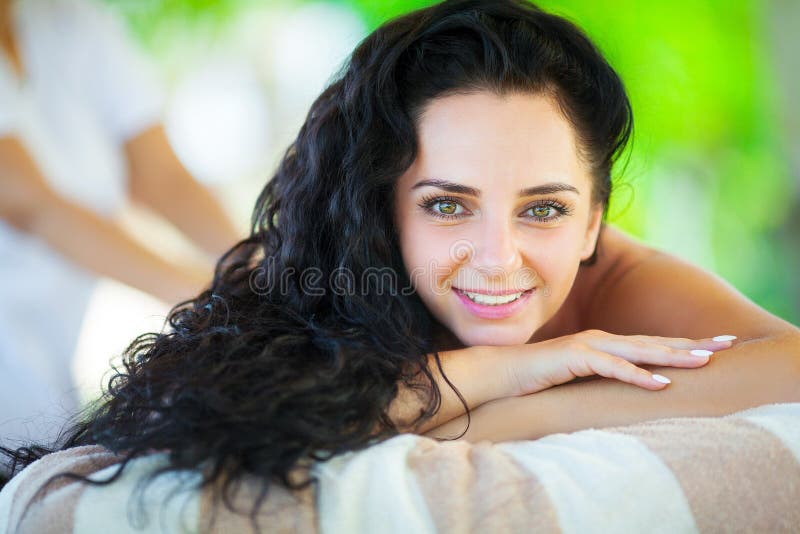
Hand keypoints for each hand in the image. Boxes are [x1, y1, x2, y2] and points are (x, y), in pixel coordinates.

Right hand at [496, 329, 735, 396]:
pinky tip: (660, 383)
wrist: (502, 372)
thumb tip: (625, 387)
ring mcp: (589, 346)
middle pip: (655, 342)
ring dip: (673, 356)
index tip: (716, 346)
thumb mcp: (578, 377)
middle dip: (692, 343)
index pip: (652, 344)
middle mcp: (602, 340)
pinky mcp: (576, 358)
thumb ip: (601, 376)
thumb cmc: (539, 377)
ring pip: (640, 351)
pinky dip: (638, 375)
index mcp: (605, 345)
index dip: (684, 344)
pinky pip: (613, 368)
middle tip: (727, 345)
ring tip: (704, 362)